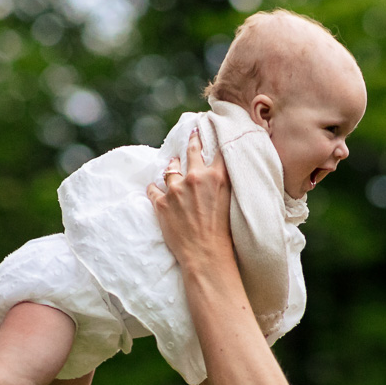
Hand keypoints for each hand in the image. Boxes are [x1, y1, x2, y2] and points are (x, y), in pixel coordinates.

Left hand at [148, 127, 235, 270]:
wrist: (205, 256)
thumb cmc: (224, 235)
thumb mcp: (232, 203)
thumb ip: (225, 184)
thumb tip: (220, 172)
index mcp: (217, 177)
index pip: (217, 149)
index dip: (214, 136)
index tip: (211, 128)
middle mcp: (195, 178)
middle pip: (192, 151)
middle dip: (192, 140)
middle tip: (192, 133)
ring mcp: (176, 190)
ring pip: (170, 168)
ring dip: (172, 166)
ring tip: (172, 165)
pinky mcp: (161, 203)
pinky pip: (153, 189)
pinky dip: (155, 189)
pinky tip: (156, 190)